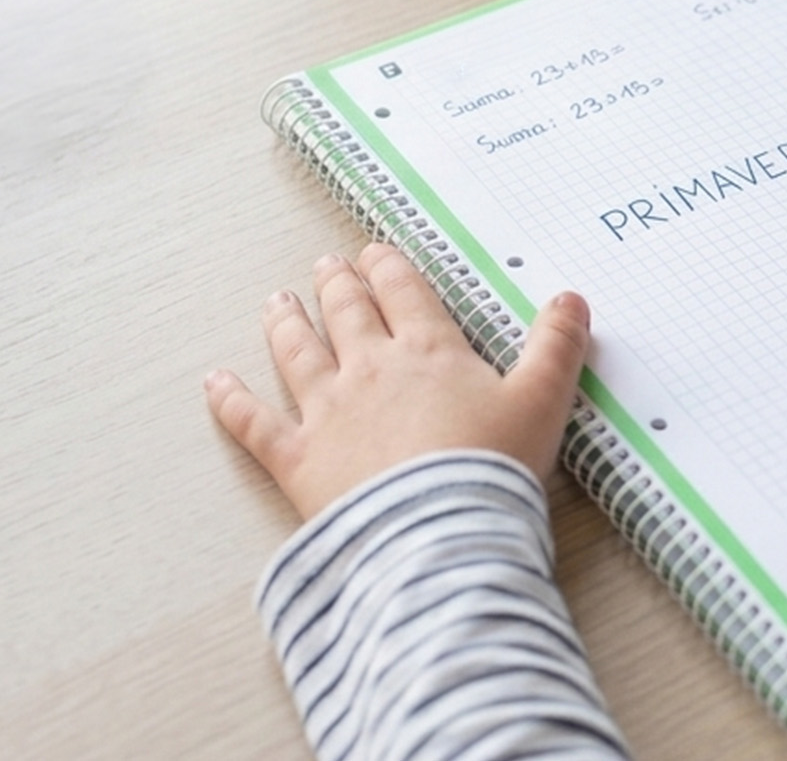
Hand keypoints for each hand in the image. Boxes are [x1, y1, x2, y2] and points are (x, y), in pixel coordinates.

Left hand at [206, 244, 592, 518]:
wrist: (437, 532)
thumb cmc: (492, 468)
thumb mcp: (542, 403)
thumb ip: (556, 349)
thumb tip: (572, 300)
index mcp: (428, 351)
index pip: (403, 295)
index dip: (389, 270)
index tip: (375, 253)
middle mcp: (370, 370)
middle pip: (347, 314)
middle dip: (336, 286)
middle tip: (325, 267)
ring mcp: (327, 412)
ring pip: (297, 354)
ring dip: (286, 324)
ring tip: (276, 302)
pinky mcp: (297, 459)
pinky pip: (254, 423)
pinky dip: (230, 402)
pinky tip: (213, 383)